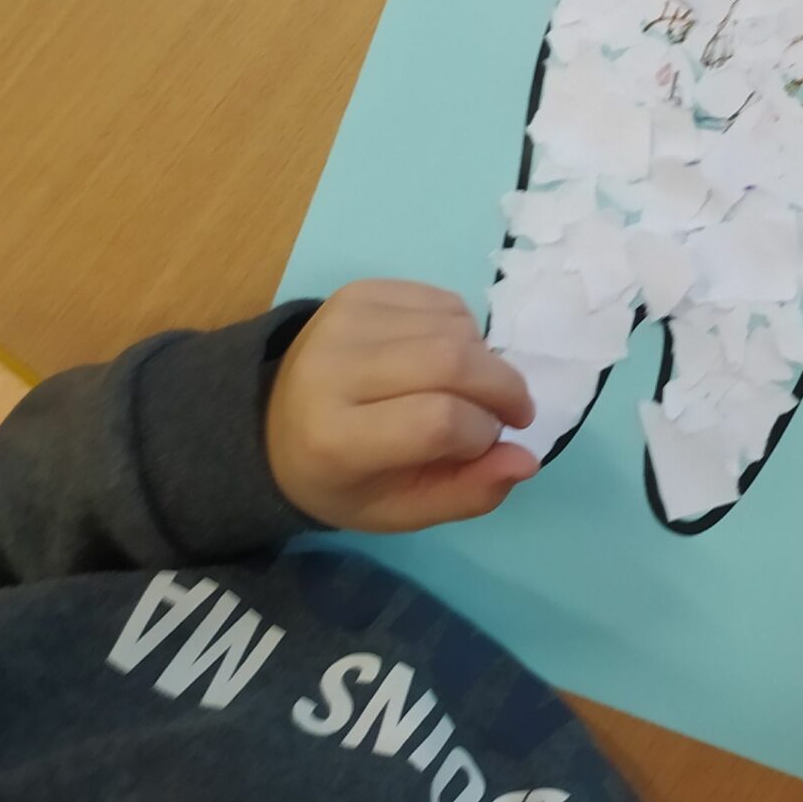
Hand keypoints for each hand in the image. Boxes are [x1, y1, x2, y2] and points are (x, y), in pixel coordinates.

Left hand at [267, 281, 537, 531]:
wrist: (274, 423)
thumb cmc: (345, 478)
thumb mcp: (402, 509)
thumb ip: (469, 493)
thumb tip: (528, 460)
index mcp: (334, 438)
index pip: (438, 420)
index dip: (482, 434)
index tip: (488, 445)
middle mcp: (332, 369)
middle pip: (452, 360)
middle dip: (503, 387)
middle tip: (514, 412)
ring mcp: (344, 321)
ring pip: (455, 327)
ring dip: (484, 359)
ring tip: (470, 387)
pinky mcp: (357, 292)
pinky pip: (443, 301)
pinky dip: (465, 331)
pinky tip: (445, 357)